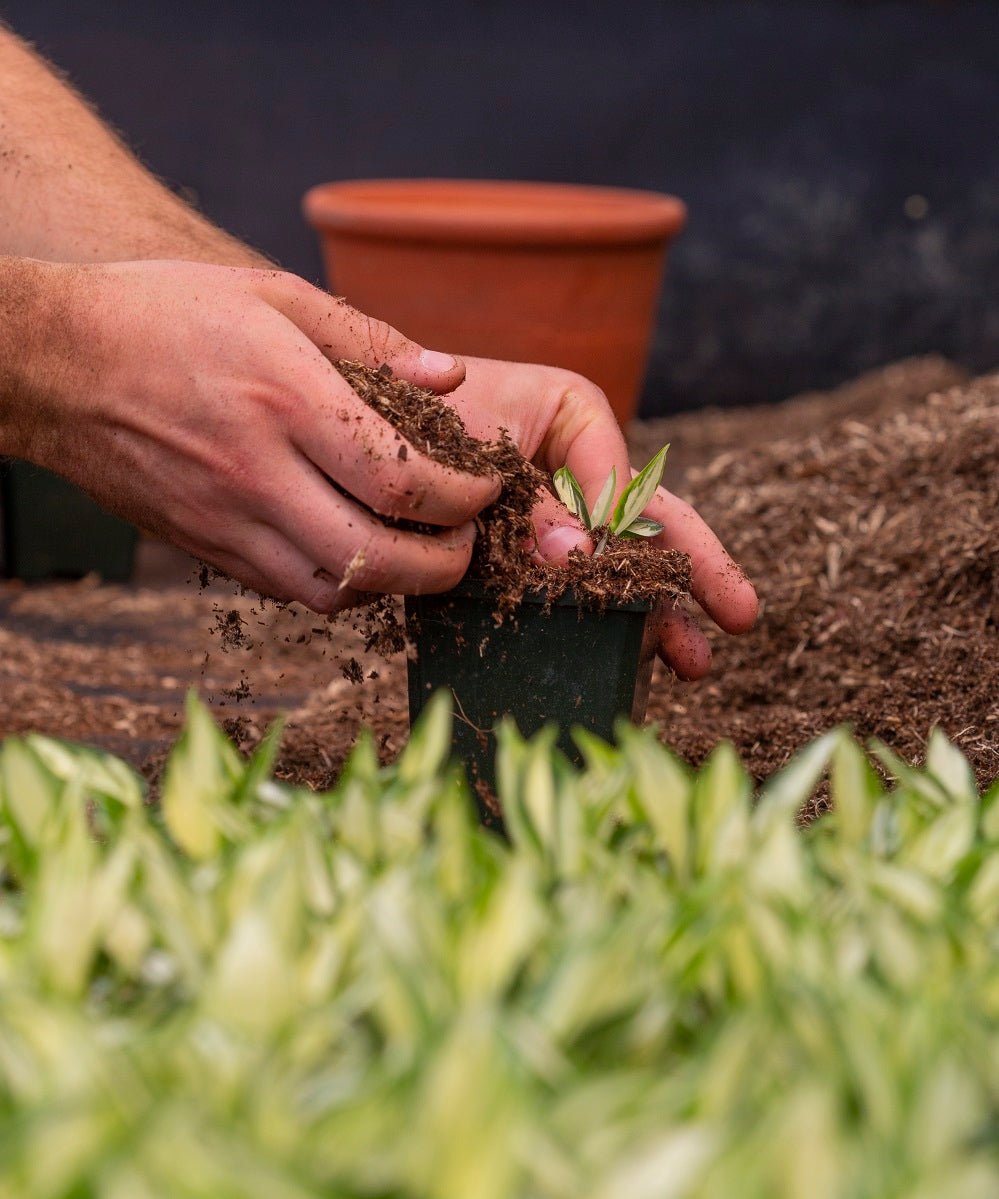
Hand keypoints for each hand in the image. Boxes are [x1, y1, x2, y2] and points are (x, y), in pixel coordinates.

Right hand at [5, 258, 499, 609]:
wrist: (50, 363)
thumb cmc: (163, 314)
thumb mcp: (270, 294)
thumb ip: (369, 338)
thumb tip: (449, 378)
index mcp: (285, 399)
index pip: (401, 479)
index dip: (463, 497)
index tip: (485, 485)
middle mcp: (257, 472)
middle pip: (377, 558)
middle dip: (445, 563)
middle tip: (465, 539)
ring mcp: (225, 520)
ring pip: (332, 591)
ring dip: (393, 584)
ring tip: (416, 549)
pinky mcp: (203, 547)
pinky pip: (286, 589)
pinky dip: (337, 583)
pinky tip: (352, 548)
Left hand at [443, 357, 757, 679]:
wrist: (359, 431)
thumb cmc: (415, 417)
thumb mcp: (476, 452)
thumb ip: (530, 506)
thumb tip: (583, 560)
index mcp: (577, 417)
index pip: (619, 482)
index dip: (623, 535)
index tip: (609, 571)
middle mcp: (582, 465)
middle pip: (654, 518)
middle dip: (696, 570)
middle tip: (742, 616)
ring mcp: (561, 512)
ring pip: (624, 564)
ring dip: (660, 613)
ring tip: (694, 664)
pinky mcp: (533, 552)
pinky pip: (579, 588)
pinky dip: (610, 622)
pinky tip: (642, 660)